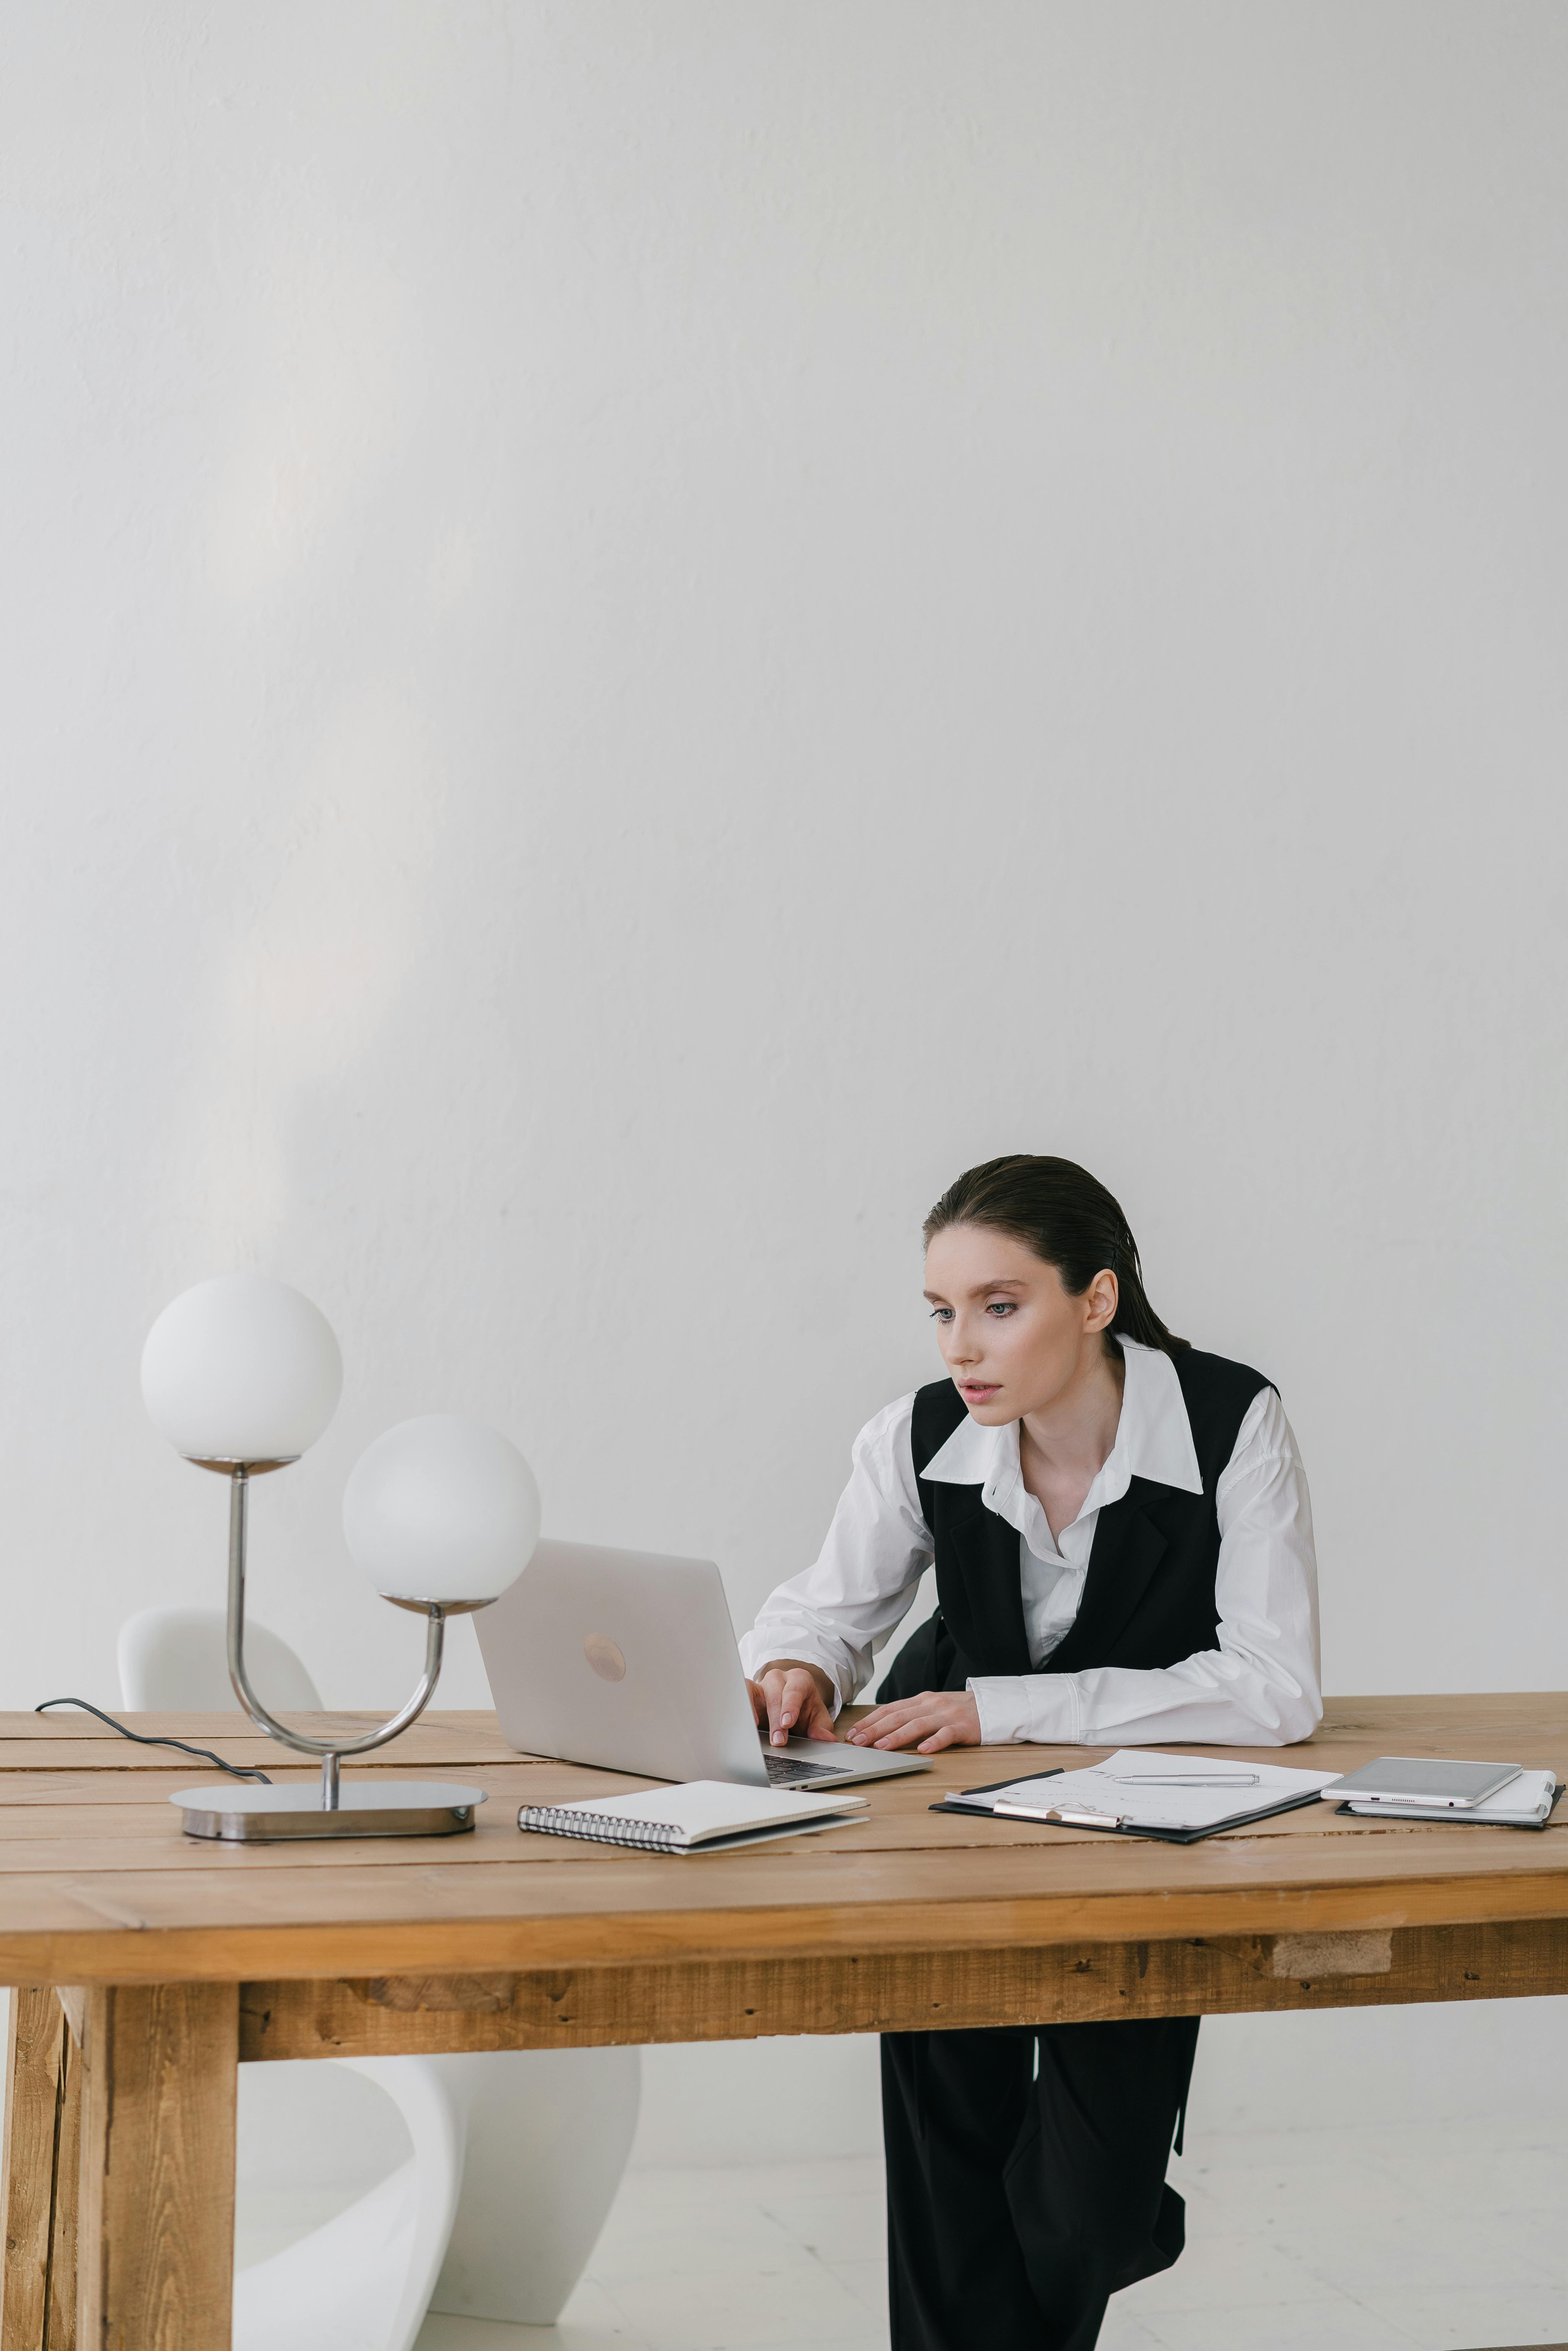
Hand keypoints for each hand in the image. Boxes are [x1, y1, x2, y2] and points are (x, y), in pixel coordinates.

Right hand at [748, 1660, 838, 1747]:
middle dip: (775, 1719)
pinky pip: (741, 1693)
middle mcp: (779, 1678)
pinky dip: (740, 1704)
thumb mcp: (817, 1720)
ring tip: (755, 1730)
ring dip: (753, 1710)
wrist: (792, 1708)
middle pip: (775, 1694)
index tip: (788, 1722)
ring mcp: (761, 1684)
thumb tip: (828, 1740)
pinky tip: (743, 1721)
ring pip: (753, 1689)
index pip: (795, 1689)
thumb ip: (821, 1730)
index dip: (791, 1706)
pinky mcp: (748, 1693)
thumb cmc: (805, 1711)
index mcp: (799, 1680)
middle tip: (778, 1740)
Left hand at [846, 1689, 981, 1753]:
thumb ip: (911, 1715)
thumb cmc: (958, 1711)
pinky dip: (934, 1742)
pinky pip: (946, 1734)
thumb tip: (882, 1728)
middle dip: (875, 1729)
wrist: (991, 1706)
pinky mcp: (963, 1727)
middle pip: (898, 1716)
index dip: (870, 1720)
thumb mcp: (932, 1708)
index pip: (890, 1709)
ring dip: (897, 1736)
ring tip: (881, 1747)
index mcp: (921, 1700)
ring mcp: (947, 1715)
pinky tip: (923, 1750)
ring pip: (918, 1724)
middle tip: (858, 1741)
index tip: (853, 1732)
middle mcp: (931, 1704)